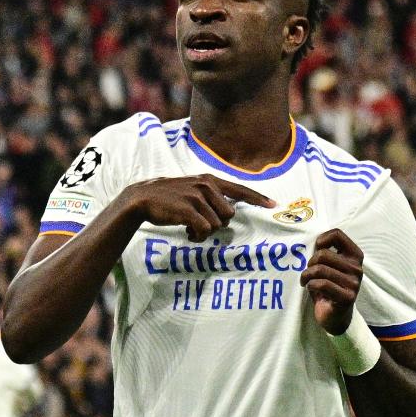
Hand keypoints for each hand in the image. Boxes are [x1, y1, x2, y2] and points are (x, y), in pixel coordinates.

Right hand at [119, 174, 275, 241]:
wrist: (142, 198)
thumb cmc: (168, 197)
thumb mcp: (190, 189)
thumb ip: (209, 195)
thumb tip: (227, 213)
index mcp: (208, 180)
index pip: (239, 188)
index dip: (257, 198)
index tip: (273, 205)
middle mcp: (206, 186)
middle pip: (229, 214)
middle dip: (217, 224)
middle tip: (199, 224)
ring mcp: (197, 197)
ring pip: (217, 225)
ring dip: (204, 232)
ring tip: (190, 228)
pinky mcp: (188, 210)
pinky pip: (204, 230)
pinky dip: (197, 236)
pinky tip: (187, 234)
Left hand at [299, 229, 363, 334]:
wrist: (335, 315)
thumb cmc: (328, 286)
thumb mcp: (328, 266)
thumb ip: (326, 252)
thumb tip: (314, 240)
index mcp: (355, 256)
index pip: (337, 234)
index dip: (322, 239)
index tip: (315, 249)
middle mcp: (357, 268)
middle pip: (323, 254)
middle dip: (310, 263)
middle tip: (308, 272)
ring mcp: (354, 283)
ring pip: (320, 269)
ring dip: (306, 275)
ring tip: (306, 280)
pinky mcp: (347, 297)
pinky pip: (321, 284)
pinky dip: (310, 285)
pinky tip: (310, 288)